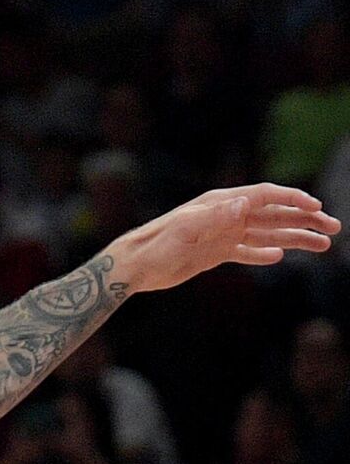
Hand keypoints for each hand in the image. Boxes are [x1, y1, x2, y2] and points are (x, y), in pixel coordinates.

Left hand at [109, 183, 338, 294]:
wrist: (134, 267)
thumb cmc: (155, 246)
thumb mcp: (185, 231)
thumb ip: (215, 217)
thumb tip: (245, 203)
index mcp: (220, 204)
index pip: (264, 196)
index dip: (292, 200)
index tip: (317, 209)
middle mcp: (224, 216)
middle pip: (272, 214)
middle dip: (304, 219)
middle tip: (333, 229)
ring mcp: (220, 234)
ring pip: (265, 233)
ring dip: (294, 237)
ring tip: (322, 245)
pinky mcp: (213, 252)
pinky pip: (245, 251)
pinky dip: (263, 254)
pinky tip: (278, 257)